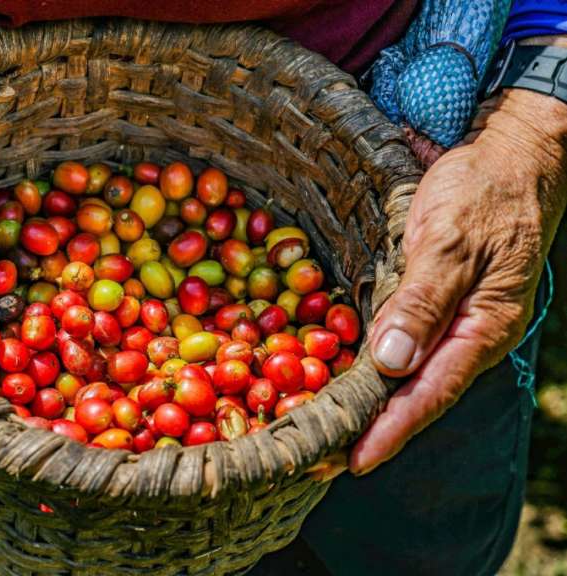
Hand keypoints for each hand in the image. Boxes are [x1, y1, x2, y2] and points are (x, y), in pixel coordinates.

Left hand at [350, 87, 566, 474]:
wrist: (508, 160)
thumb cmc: (483, 195)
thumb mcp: (449, 243)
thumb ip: (422, 302)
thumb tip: (391, 364)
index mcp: (480, 330)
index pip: (429, 393)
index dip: (390, 430)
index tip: (353, 460)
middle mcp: (466, 337)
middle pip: (415, 395)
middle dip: (371, 428)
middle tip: (322, 458)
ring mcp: (450, 322)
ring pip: (406, 375)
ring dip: (369, 404)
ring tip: (327, 430)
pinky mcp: (431, 304)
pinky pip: (401, 347)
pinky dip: (371, 368)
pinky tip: (344, 379)